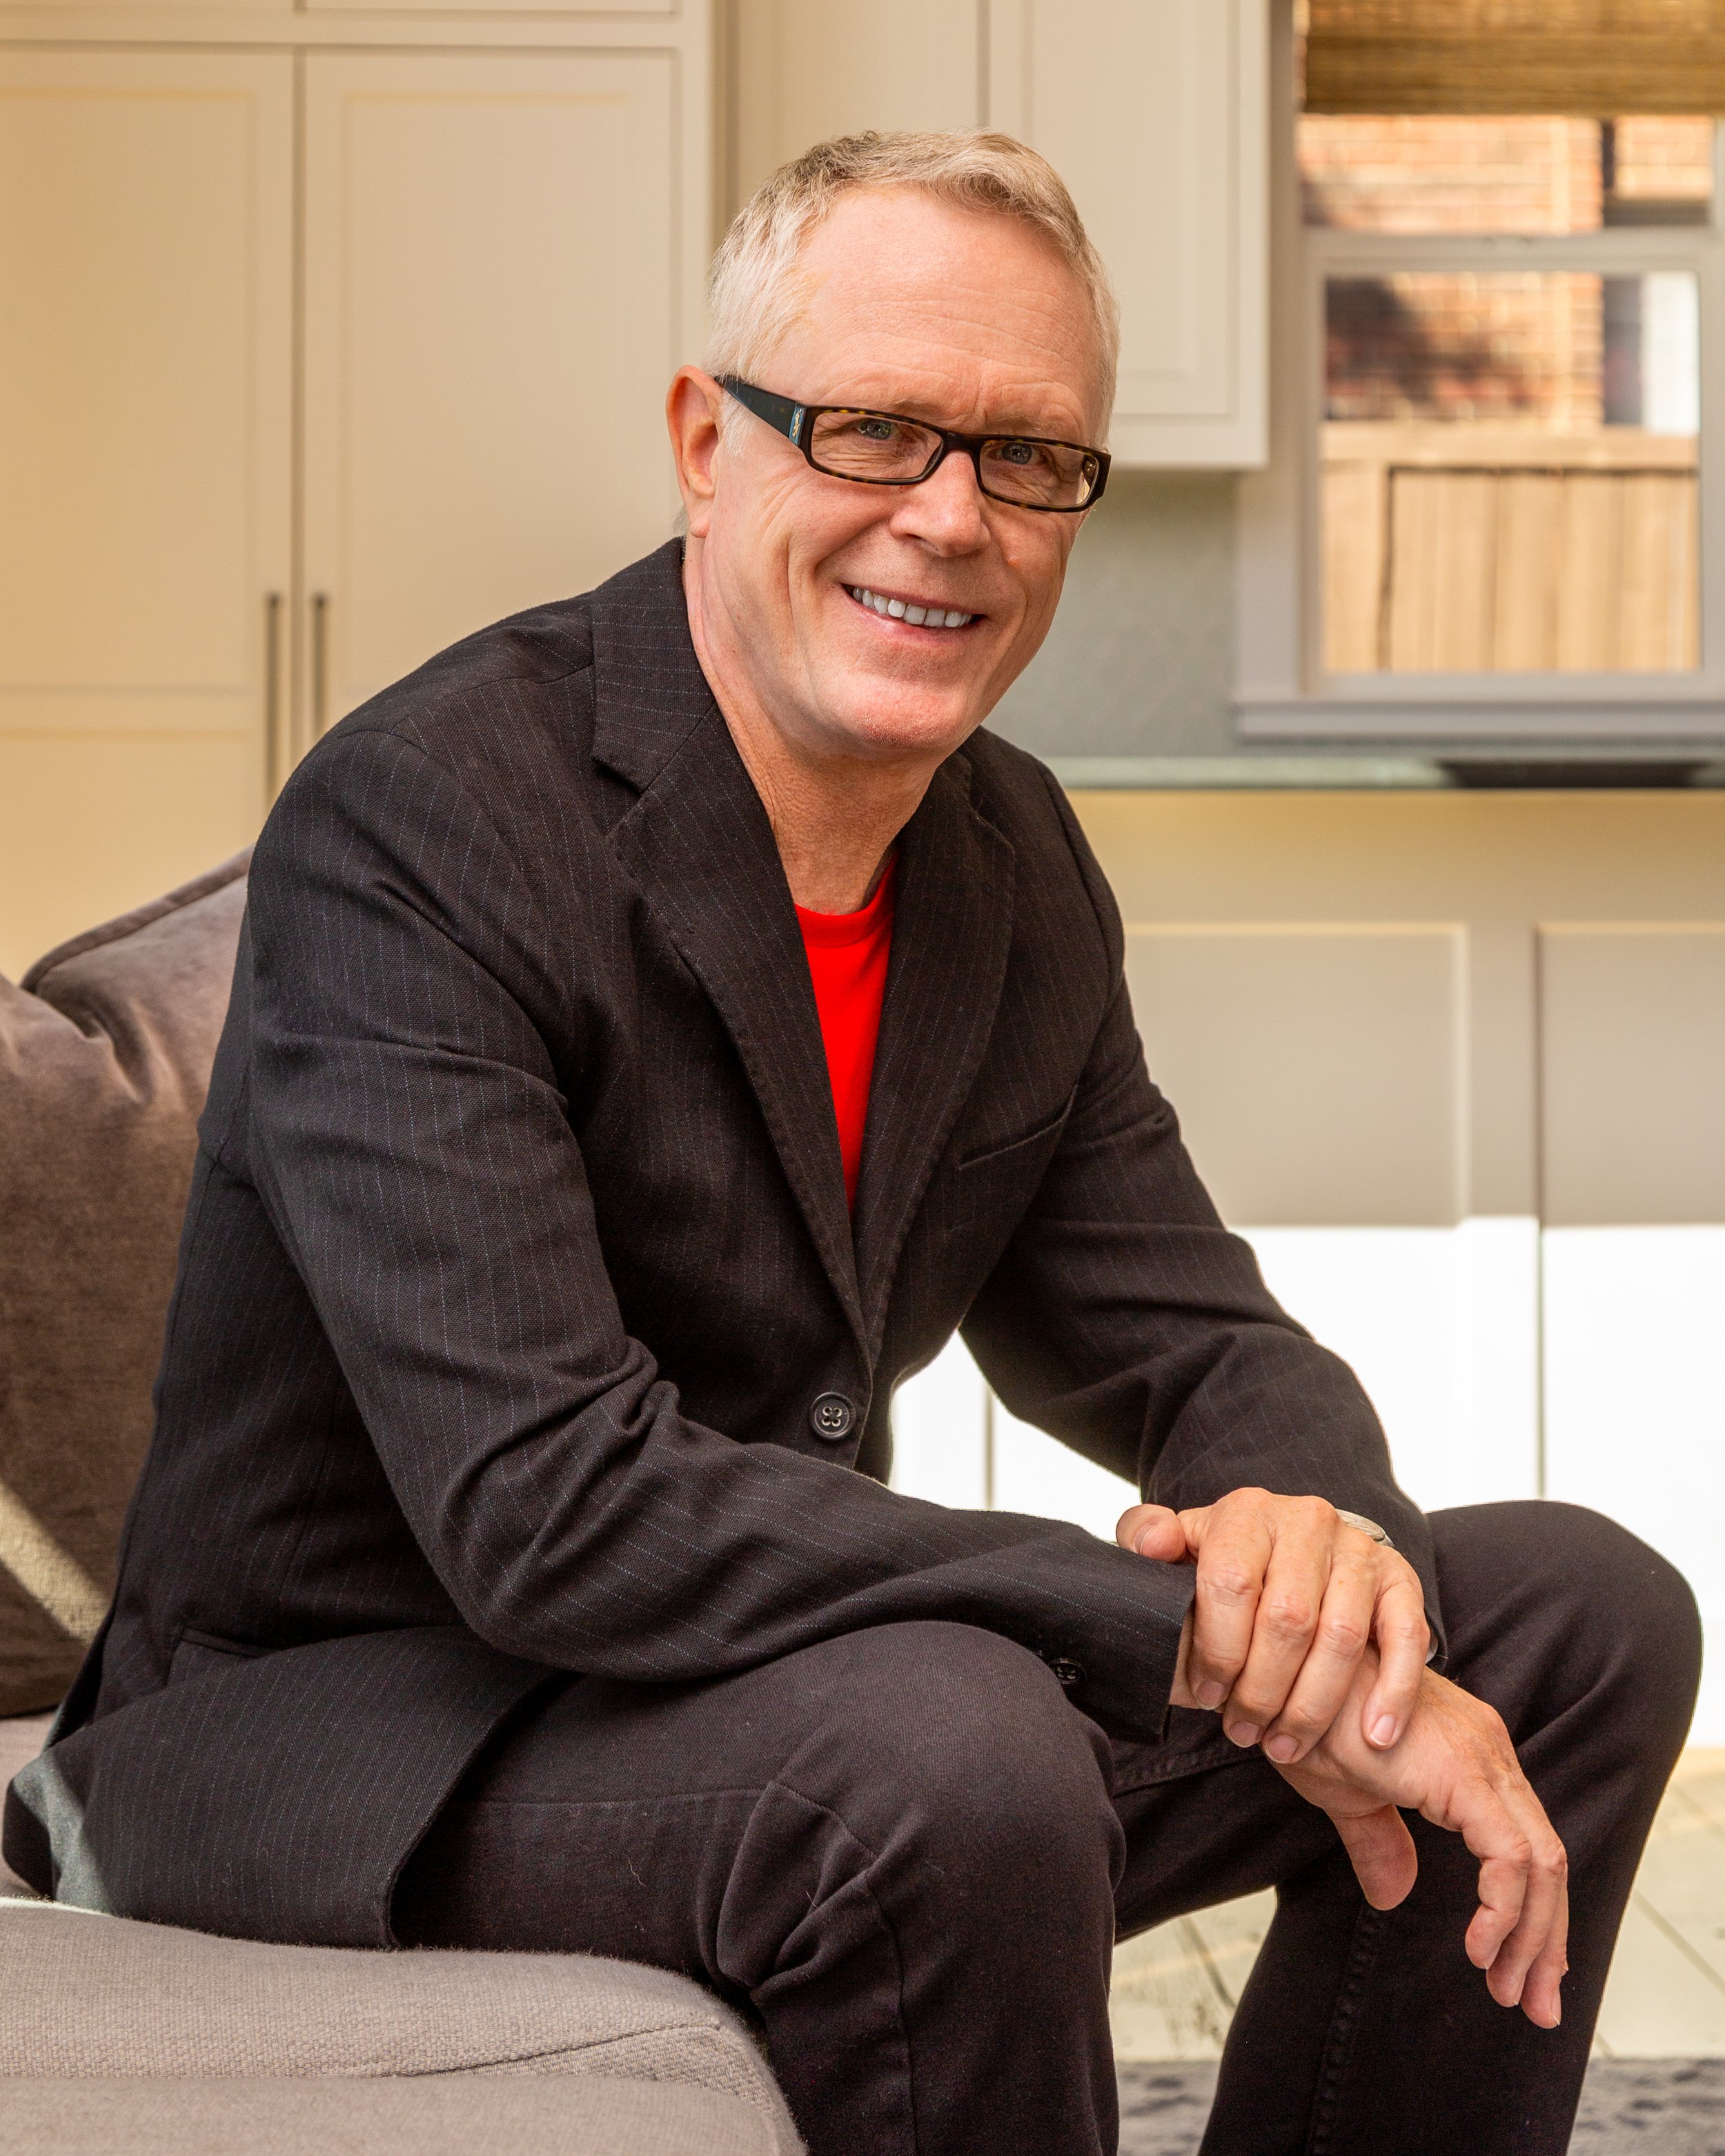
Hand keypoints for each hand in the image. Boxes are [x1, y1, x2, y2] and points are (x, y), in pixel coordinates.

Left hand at [1117, 1487, 1428, 1761]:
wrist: (1298, 1556)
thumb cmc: (1229, 1567)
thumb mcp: (1182, 1549)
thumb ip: (1149, 1539)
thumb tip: (1151, 1545)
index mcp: (1245, 1511)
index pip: (1229, 1583)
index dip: (1216, 1650)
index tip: (1205, 1696)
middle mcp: (1306, 1520)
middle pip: (1287, 1618)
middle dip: (1262, 1690)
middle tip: (1245, 1733)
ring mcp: (1357, 1547)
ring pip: (1341, 1635)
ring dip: (1313, 1704)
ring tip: (1286, 1744)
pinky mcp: (1398, 1576)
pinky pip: (1406, 1636)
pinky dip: (1394, 1692)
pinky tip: (1375, 1734)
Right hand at [1274, 1656, 1568, 2028]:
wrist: (1279, 1675)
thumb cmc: (1304, 1718)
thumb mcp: (1348, 1792)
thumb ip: (1381, 1840)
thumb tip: (1393, 1896)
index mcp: (1470, 1755)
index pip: (1526, 1846)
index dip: (1531, 1915)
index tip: (1517, 1972)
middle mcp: (1489, 1751)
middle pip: (1546, 1860)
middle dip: (1546, 1941)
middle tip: (1534, 2004)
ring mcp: (1483, 1757)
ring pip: (1541, 1864)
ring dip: (1533, 1938)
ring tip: (1509, 1990)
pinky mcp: (1463, 1774)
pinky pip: (1510, 1857)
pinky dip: (1504, 1911)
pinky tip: (1480, 1948)